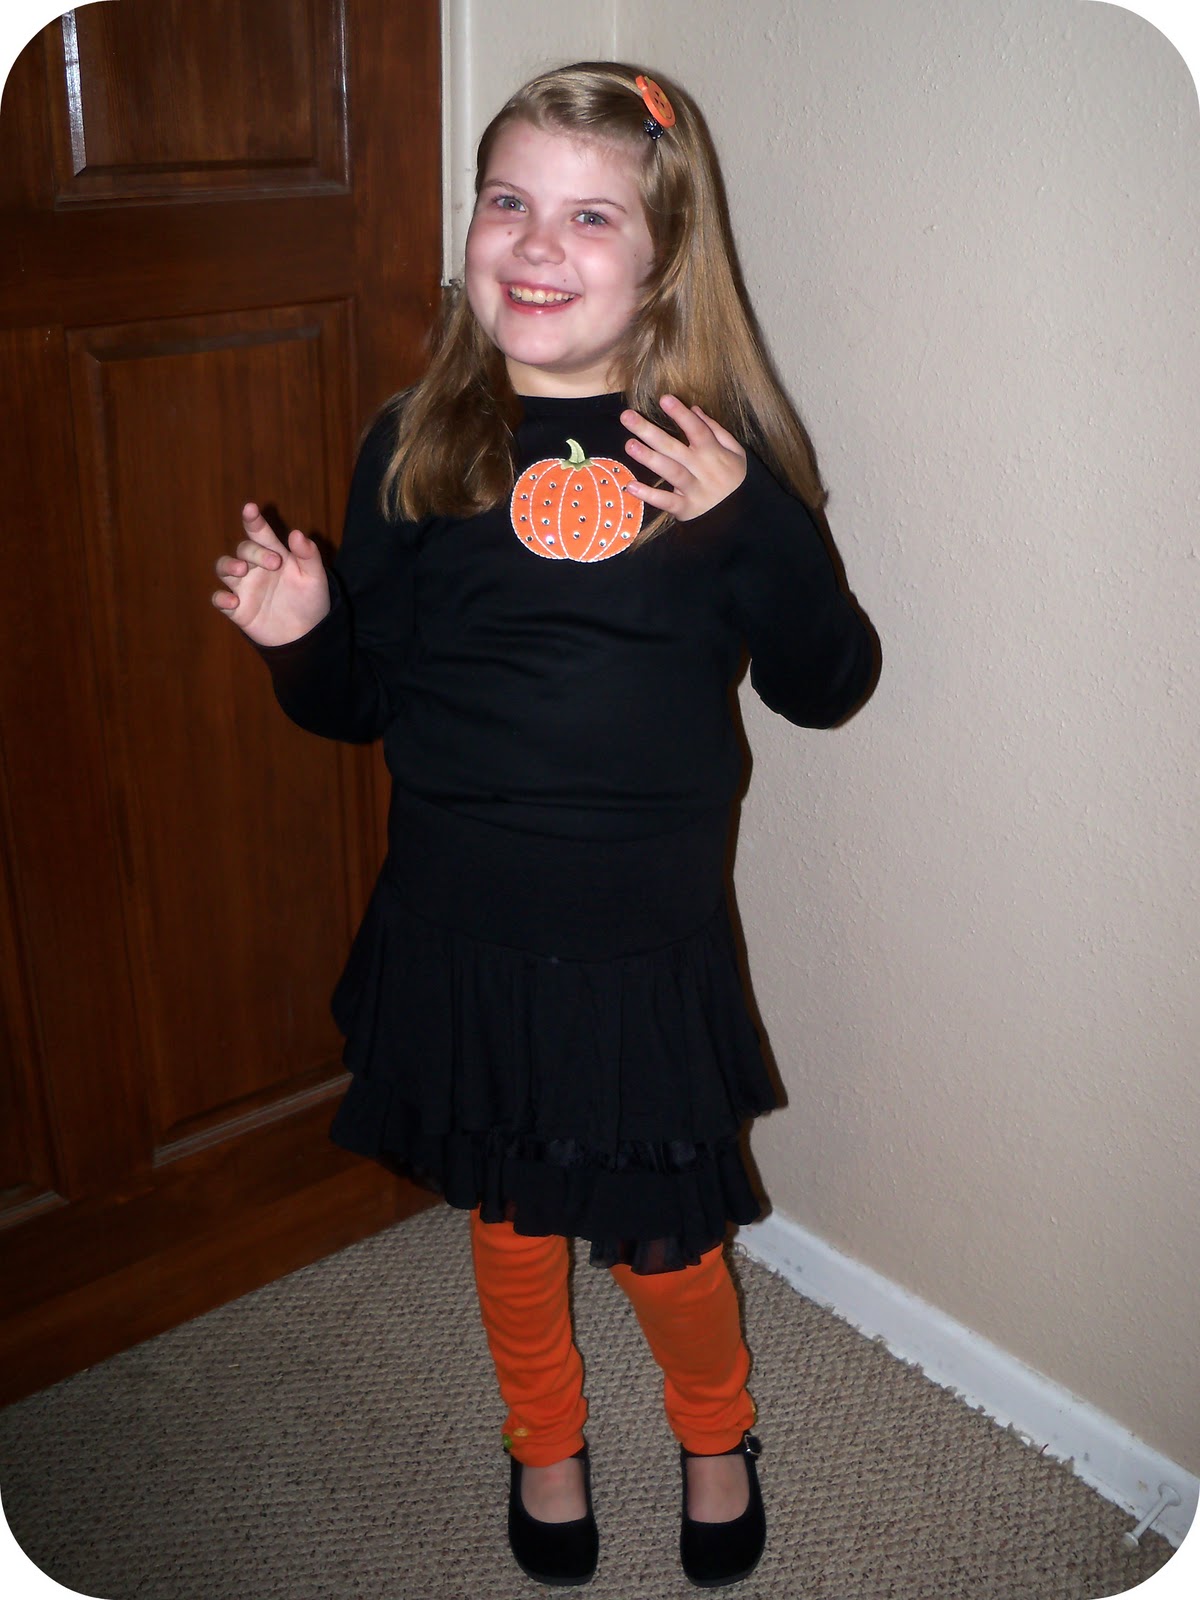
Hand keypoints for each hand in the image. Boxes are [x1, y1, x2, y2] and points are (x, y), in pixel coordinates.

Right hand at [212, 503, 330, 646]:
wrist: (307, 635)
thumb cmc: (310, 601)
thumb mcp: (315, 578)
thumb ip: (308, 555)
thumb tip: (297, 534)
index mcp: (274, 555)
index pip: (260, 533)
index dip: (253, 520)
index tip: (250, 508)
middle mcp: (255, 567)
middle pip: (243, 549)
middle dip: (254, 551)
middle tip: (274, 563)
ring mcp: (244, 587)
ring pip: (224, 567)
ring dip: (228, 565)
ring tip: (241, 570)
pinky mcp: (237, 609)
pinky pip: (219, 599)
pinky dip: (221, 598)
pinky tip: (233, 601)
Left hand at [620, 396, 746, 520]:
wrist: (744, 517)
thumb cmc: (736, 479)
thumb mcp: (736, 452)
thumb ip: (716, 430)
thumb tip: (694, 409)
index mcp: (714, 453)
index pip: (697, 430)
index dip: (681, 414)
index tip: (664, 399)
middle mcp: (702, 469)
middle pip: (673, 447)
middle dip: (649, 431)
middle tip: (627, 417)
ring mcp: (693, 490)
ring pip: (669, 471)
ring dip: (648, 458)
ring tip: (629, 445)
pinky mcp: (685, 509)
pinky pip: (666, 502)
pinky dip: (649, 495)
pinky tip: (631, 486)